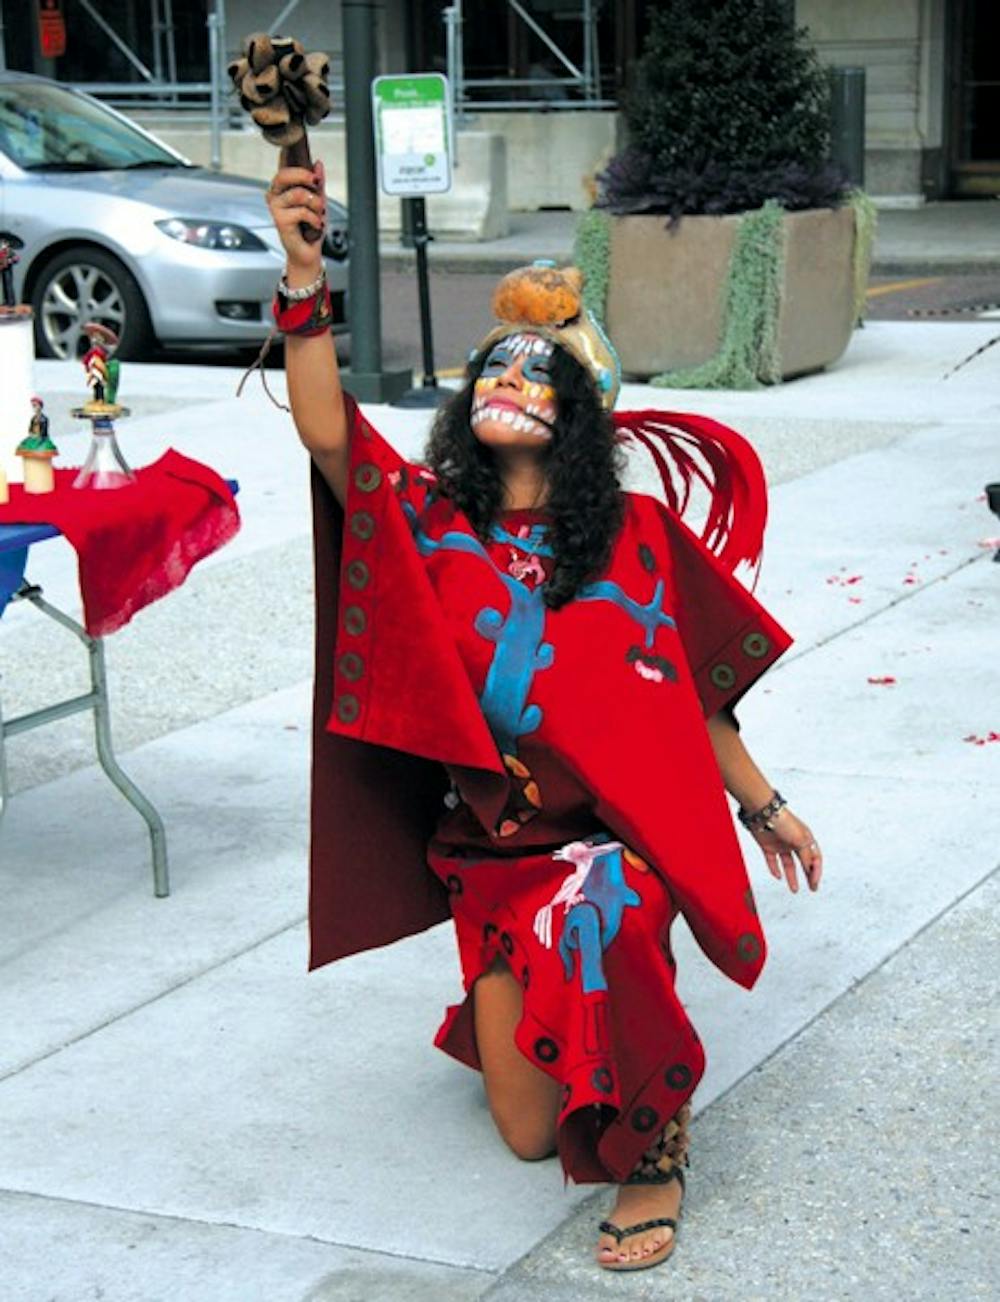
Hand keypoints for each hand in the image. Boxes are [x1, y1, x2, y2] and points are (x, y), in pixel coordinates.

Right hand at [266, 158, 325, 276]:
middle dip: (304, 176)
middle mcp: (275, 195)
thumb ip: (318, 183)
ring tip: (318, 213)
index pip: (282, 166)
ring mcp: (276, 207)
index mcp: (282, 188)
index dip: (288, 157)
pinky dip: (314, 218)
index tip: (300, 155)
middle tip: (316, 183)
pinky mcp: (279, 220)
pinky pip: (301, 211)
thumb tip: (317, 165)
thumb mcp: (318, 201)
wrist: (308, 252)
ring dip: (315, 204)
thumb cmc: (310, 228)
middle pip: (284, 174)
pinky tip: (315, 224)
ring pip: (298, 194)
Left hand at [751, 807, 822, 893]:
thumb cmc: (784, 822)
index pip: (815, 858)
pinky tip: (778, 876)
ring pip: (789, 865)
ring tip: (794, 889)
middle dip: (809, 876)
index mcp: (806, 838)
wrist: (762, 813)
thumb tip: (810, 869)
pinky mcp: (768, 846)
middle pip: (804, 862)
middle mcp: (794, 842)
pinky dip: (774, 869)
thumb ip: (806, 856)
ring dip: (792, 877)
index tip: (814, 882)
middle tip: (812, 888)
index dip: (817, 871)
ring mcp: (781, 845)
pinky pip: (772, 861)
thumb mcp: (801, 840)